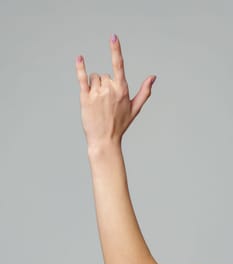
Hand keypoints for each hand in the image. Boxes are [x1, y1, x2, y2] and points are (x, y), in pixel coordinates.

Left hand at [76, 34, 155, 148]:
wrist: (104, 140)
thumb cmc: (120, 125)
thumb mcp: (135, 108)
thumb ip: (144, 91)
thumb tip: (153, 77)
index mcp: (122, 90)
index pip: (119, 65)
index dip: (116, 50)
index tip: (113, 37)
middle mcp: (109, 89)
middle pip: (104, 75)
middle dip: (104, 85)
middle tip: (105, 103)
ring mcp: (97, 93)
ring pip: (94, 77)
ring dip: (95, 85)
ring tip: (97, 102)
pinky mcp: (85, 98)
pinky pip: (82, 79)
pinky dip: (80, 68)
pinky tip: (80, 58)